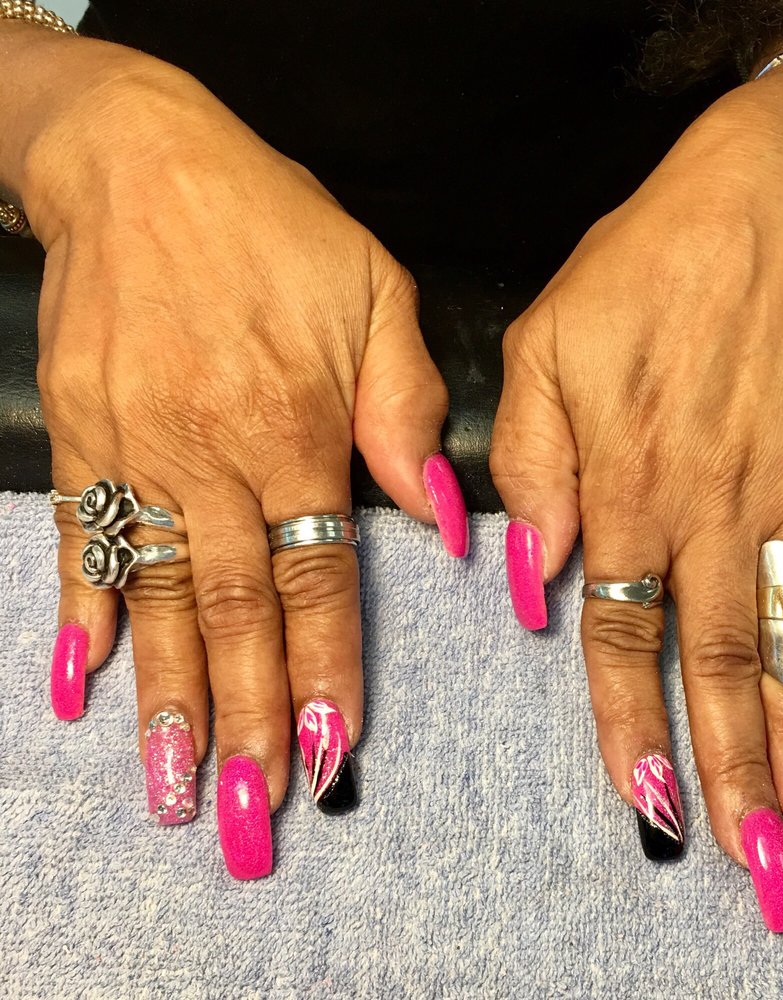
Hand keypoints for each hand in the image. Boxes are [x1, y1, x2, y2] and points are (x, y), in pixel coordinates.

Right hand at [37, 53, 466, 876]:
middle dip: (244, 716)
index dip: (324, 667)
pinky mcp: (80, 433)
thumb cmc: (272, 226)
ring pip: (161, 593)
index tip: (328, 749)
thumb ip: (404, 410)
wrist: (141, 161)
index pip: (319, 576)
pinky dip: (84, 611)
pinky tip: (84, 682)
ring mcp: (136, 448)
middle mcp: (213, 453)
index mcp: (296, 427)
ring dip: (168, 694)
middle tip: (248, 808)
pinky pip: (82, 537)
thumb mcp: (373, 293)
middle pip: (236, 609)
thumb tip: (438, 515)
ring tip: (171, 780)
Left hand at [490, 62, 782, 928]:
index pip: (624, 631)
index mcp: (629, 484)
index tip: (649, 802)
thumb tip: (537, 575)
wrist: (748, 209)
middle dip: (736, 765)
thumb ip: (534, 466)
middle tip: (754, 858)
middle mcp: (712, 506)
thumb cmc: (634, 278)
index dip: (633, 721)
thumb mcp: (543, 351)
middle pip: (719, 658)